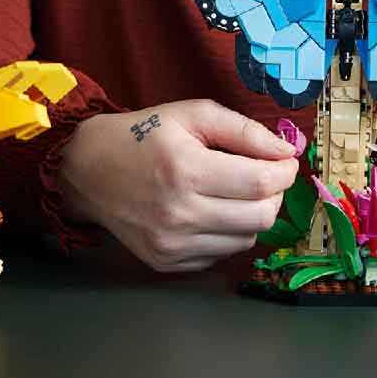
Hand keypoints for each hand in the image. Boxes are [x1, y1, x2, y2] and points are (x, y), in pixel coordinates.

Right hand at [57, 99, 299, 272]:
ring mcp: (172, 245)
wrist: (87, 170)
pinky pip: (222, 253)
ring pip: (246, 239)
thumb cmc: (144, 134)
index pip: (260, 183)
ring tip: (237, 190)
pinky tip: (213, 209)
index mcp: (186, 170)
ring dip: (254, 213)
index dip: (284, 171)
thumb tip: (288, 150)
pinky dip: (229, 232)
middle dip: (274, 193)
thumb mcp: (193, 114)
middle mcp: (179, 214)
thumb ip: (244, 130)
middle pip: (260, 216)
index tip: (285, 159)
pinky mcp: (166, 263)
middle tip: (264, 174)